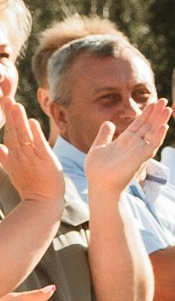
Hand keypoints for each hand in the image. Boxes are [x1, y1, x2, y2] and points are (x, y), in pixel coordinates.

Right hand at [0, 93, 66, 210]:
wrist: (41, 203)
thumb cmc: (30, 187)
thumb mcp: (13, 171)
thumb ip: (4, 158)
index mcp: (12, 157)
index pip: (8, 134)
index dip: (7, 118)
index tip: (4, 102)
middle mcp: (19, 156)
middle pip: (13, 131)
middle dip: (9, 114)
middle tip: (6, 97)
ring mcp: (31, 158)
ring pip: (23, 136)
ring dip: (19, 120)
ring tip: (16, 104)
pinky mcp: (44, 161)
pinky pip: (38, 145)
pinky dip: (35, 133)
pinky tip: (33, 122)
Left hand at [85, 98, 168, 195]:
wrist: (99, 185)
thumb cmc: (98, 170)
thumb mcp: (98, 147)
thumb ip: (104, 135)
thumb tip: (108, 122)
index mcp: (126, 141)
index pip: (139, 124)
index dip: (146, 113)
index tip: (153, 102)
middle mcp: (134, 145)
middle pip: (148, 126)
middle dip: (156, 113)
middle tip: (164, 100)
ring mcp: (139, 151)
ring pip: (153, 133)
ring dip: (160, 120)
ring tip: (168, 108)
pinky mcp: (141, 158)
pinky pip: (152, 145)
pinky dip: (158, 136)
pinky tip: (164, 125)